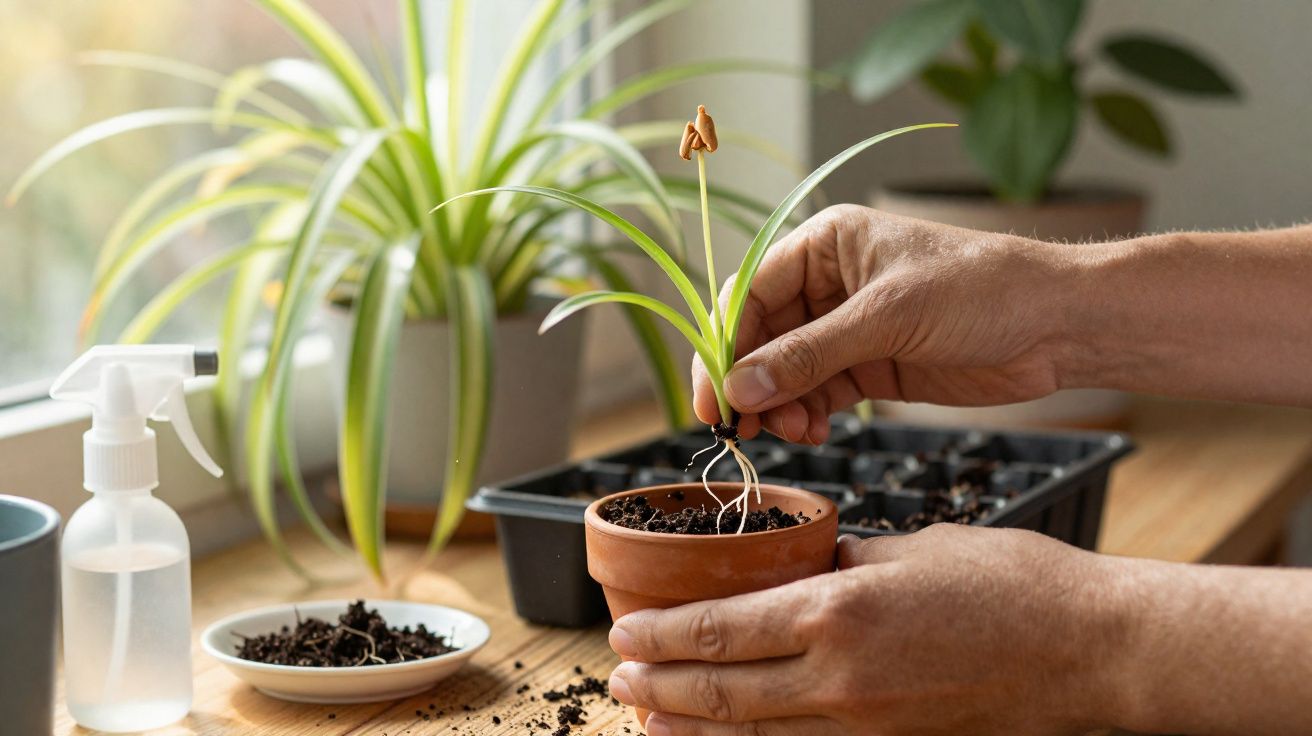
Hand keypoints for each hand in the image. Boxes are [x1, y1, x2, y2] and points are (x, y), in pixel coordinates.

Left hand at [607, 525, 1129, 734]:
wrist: (1089, 650)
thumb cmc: (1010, 584)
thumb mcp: (911, 546)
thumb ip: (841, 560)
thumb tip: (800, 565)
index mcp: (838, 609)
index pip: (721, 628)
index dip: (663, 632)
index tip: (623, 628)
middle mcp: (839, 677)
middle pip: (722, 687)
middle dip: (660, 684)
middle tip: (617, 677)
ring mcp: (864, 723)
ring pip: (753, 730)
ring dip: (692, 724)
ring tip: (649, 717)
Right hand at [693, 205, 1075, 442]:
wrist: (1056, 325)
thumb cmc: (981, 290)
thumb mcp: (888, 318)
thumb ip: (810, 354)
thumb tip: (740, 388)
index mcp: (825, 244)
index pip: (750, 293)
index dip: (726, 344)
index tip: (715, 395)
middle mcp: (828, 284)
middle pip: (761, 336)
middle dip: (752, 382)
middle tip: (743, 427)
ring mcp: (848, 328)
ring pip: (786, 372)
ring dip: (780, 405)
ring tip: (794, 433)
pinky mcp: (870, 367)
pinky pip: (818, 394)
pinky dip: (807, 416)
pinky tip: (813, 433)